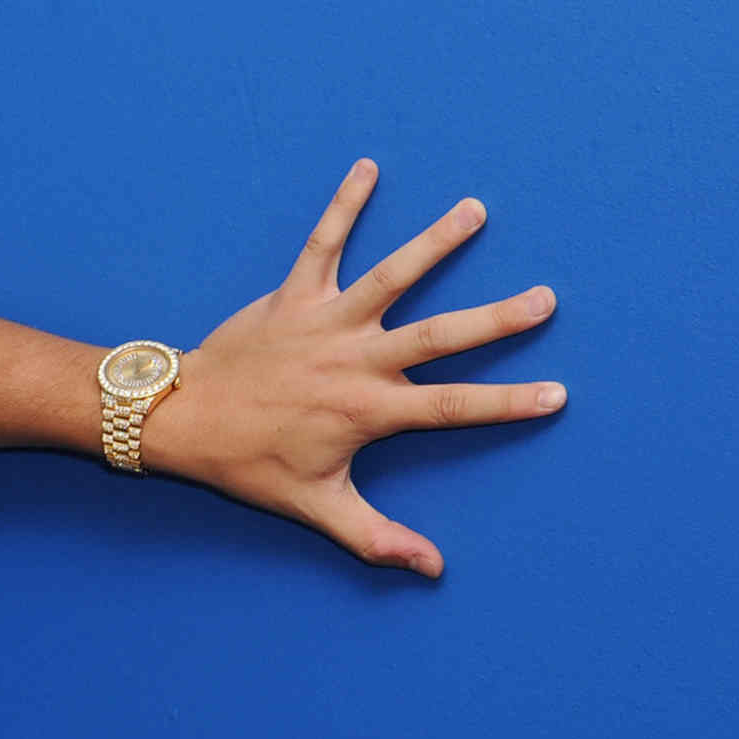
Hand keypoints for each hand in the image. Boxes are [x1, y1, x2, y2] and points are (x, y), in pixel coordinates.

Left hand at [145, 160, 563, 577]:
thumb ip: (375, 537)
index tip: (558, 394)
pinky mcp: (291, 296)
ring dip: (433, 243)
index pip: (453, 408)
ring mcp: (324, 322)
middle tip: (546, 298)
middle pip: (438, 336)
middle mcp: (355, 361)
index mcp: (369, 411)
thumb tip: (432, 570)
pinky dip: (343, 205)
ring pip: (389, 276)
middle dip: (496, 319)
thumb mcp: (314, 507)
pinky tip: (366, 168)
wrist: (180, 420)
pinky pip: (321, 243)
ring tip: (474, 210)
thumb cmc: (249, 464)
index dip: (508, 403)